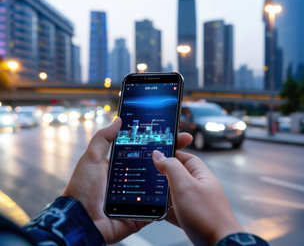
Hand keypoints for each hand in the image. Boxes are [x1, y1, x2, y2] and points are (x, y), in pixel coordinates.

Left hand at [62, 118, 192, 243]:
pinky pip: (161, 206)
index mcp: (123, 166)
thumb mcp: (91, 158)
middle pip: (158, 165)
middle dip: (173, 154)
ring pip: (163, 184)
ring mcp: (141, 196)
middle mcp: (134, 180)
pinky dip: (170, 198)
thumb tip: (118, 120)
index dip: (159, 141)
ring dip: (174, 174)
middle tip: (183, 142)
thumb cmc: (81, 191)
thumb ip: (103, 138)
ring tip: (184, 162)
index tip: (173, 132)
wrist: (81, 221)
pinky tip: (180, 186)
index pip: (145, 150)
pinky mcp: (144, 212)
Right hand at [152, 150, 242, 245]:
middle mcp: (202, 189)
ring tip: (152, 196)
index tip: (157, 154)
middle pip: (180, 176)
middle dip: (164, 176)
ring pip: (177, 195)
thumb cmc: (208, 217)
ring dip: (164, 196)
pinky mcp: (195, 220)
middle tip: (150, 176)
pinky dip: (167, 212)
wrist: (220, 245)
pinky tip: (158, 214)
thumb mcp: (185, 186)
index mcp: (202, 176)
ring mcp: (199, 205)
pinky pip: (178, 212)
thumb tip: (159, 154)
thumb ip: (171, 168)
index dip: (172, 154)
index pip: (187, 157)